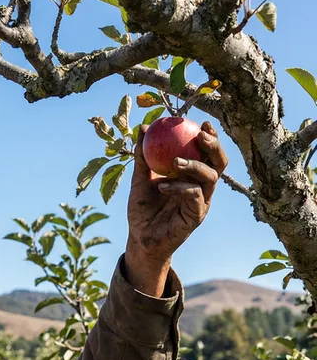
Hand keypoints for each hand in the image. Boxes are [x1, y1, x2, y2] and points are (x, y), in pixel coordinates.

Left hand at [125, 121, 227, 295]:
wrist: (139, 237)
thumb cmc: (142, 208)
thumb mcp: (140, 179)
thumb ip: (143, 156)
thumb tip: (144, 128)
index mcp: (193, 175)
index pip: (208, 152)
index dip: (210, 136)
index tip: (201, 122)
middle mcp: (202, 186)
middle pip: (219, 162)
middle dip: (214, 146)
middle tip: (200, 135)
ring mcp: (202, 201)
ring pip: (210, 177)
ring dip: (194, 165)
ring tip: (174, 161)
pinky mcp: (196, 216)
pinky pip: (194, 195)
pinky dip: (180, 187)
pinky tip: (162, 186)